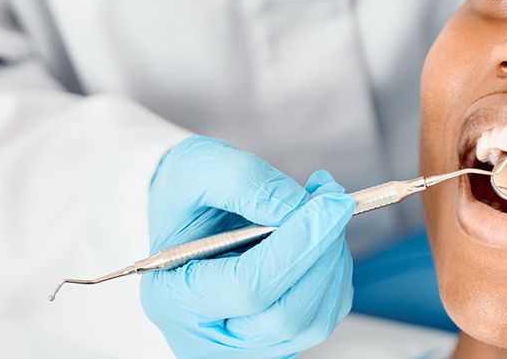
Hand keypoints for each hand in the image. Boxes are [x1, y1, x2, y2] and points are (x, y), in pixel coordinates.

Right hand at [140, 136, 354, 357]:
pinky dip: (333, 270)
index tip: (332, 201)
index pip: (249, 287)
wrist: (190, 216)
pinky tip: (317, 235)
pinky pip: (325, 314)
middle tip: (334, 200)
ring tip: (321, 209)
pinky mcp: (277, 340)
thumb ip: (243, 181)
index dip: (299, 243)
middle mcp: (205, 336)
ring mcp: (243, 345)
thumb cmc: (188, 196)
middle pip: (286, 314)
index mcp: (172, 297)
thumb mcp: (198, 165)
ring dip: (332, 258)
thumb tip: (299, 209)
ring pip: (313, 320)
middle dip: (321, 251)